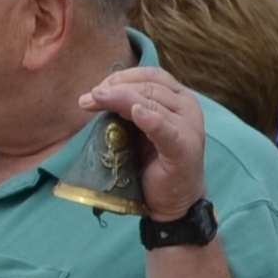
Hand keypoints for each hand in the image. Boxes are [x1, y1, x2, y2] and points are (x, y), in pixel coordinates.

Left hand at [80, 62, 212, 221]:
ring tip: (96, 101)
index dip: (122, 77)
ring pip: (153, 103)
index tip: (97, 88)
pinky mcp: (184, 150)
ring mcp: (189, 128)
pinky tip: (135, 113)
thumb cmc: (153, 162)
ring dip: (121, 99)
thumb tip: (95, 93)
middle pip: (149, 87)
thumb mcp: (137, 128)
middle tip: (88, 98)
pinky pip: (166, 131)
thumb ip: (125, 108)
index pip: (151, 75)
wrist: (172, 201)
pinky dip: (150, 120)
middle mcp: (188, 107)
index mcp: (179, 97)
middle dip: (115, 89)